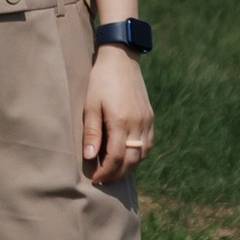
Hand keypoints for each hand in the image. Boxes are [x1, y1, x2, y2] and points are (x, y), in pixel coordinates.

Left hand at [81, 44, 152, 185]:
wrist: (121, 58)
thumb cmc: (100, 80)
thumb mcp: (90, 104)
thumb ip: (91, 132)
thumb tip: (89, 157)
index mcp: (121, 122)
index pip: (115, 158)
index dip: (105, 172)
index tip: (95, 179)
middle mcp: (138, 124)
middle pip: (131, 161)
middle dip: (117, 174)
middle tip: (104, 181)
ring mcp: (147, 121)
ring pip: (142, 155)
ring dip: (129, 167)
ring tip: (114, 172)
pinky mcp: (150, 117)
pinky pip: (148, 144)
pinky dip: (139, 155)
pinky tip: (128, 156)